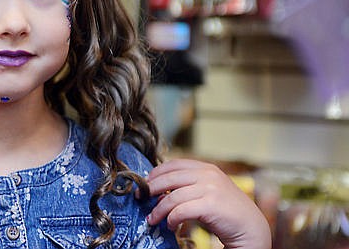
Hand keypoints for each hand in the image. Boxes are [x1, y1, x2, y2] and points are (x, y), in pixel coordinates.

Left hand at [145, 159, 270, 248]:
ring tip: (153, 219)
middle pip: (169, 178)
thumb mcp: (206, 192)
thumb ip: (186, 188)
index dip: (156, 173)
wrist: (252, 228)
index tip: (145, 183)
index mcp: (206, 168)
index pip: (173, 164)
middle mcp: (208, 174)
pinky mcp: (210, 205)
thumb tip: (158, 193)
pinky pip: (180, 211)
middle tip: (141, 198)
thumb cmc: (226, 212)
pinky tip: (170, 226)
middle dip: (151, 188)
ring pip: (172, 197)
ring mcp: (210, 188)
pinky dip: (171, 219)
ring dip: (158, 210)